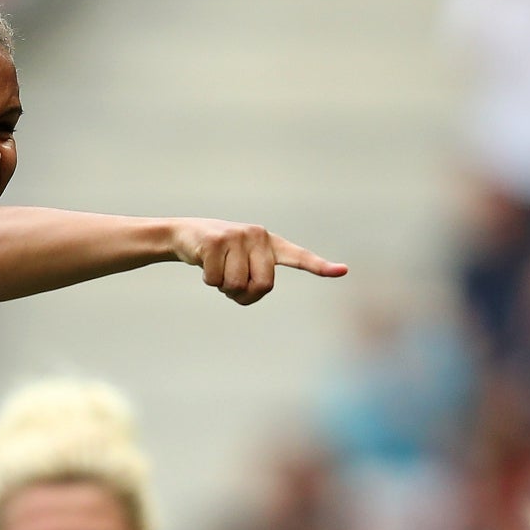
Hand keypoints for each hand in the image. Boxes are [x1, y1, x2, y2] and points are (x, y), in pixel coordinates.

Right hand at [169, 219, 346, 303]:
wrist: (187, 234)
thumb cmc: (220, 256)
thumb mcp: (241, 263)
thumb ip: (255, 276)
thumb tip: (256, 290)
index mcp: (270, 243)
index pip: (299, 257)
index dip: (320, 266)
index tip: (342, 271)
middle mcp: (259, 236)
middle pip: (262, 286)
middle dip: (244, 295)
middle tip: (232, 288)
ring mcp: (238, 236)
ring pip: (236, 285)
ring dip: (223, 288)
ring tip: (218, 272)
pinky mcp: (216, 241)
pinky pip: (216, 279)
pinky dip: (209, 280)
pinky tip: (205, 264)